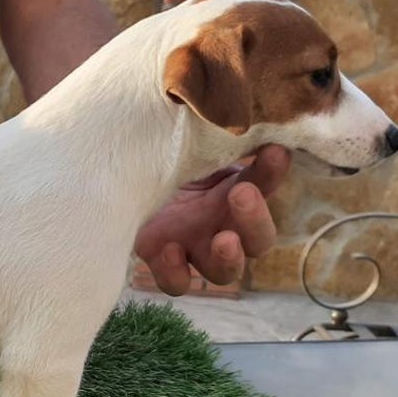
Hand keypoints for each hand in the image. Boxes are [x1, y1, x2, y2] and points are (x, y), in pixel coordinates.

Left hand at [134, 145, 290, 295]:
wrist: (124, 181)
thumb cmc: (165, 162)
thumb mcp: (193, 149)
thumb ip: (221, 139)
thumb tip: (250, 113)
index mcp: (236, 197)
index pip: (265, 188)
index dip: (271, 174)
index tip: (273, 151)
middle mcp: (223, 228)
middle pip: (258, 241)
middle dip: (255, 220)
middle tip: (242, 194)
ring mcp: (195, 250)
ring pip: (225, 271)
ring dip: (230, 258)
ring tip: (224, 240)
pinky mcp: (163, 264)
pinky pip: (176, 283)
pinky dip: (176, 273)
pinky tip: (170, 249)